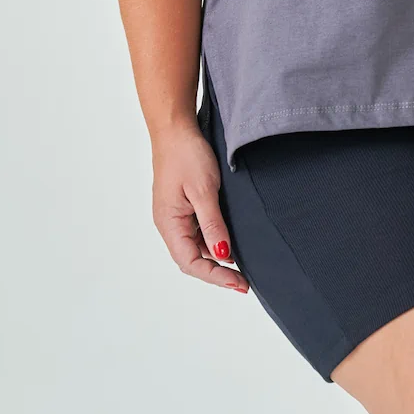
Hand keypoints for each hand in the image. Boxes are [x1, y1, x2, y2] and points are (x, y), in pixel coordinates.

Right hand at [151, 122, 249, 292]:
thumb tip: (222, 254)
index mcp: (169, 223)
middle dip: (217, 273)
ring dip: (216, 259)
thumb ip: (213, 224)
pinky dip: (214, 241)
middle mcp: (169, 224)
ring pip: (195, 247)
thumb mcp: (204, 190)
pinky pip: (197, 232)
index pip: (190, 262)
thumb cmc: (186, 155)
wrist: (176, 129)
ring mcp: (175, 216)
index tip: (239, 283)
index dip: (215, 276)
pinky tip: (230, 242)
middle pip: (192, 260)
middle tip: (244, 282)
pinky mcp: (183, 207)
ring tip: (242, 266)